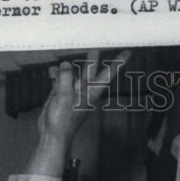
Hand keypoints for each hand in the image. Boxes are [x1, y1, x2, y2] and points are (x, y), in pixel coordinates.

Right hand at [29, 48, 129, 174]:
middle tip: (97, 44)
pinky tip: (51, 73)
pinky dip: (56, 75)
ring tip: (64, 59)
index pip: (107, 74)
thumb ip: (65, 78)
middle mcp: (83, 91)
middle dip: (93, 57)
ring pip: (72, 73)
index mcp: (91, 93)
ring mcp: (72, 93)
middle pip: (91, 70)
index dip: (118, 63)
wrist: (51, 135)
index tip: (127, 53)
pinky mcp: (60, 95)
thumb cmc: (63, 122)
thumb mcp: (64, 96)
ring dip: (67, 67)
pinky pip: (60, 80)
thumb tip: (65, 65)